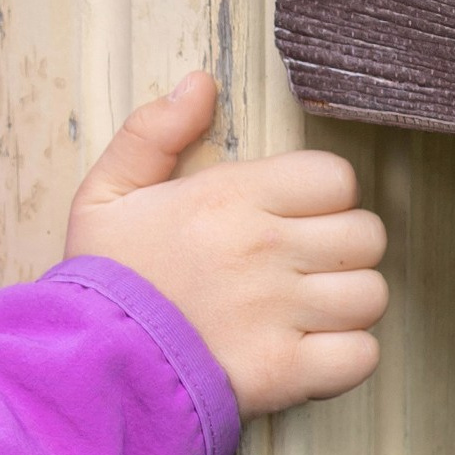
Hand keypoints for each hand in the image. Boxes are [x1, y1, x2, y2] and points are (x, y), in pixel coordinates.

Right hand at [63, 72, 386, 417]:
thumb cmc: (102, 282)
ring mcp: (281, 313)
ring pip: (370, 295)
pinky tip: (308, 353)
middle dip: (340, 250)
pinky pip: (362, 355)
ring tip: (304, 313)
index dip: (320, 198)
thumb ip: (152, 132)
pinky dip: (344, 358)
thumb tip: (201, 83)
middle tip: (300, 268)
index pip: (336, 178)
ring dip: (345, 305)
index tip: (289, 220)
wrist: (83, 367)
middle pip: (366, 235)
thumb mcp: (105, 193)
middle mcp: (266, 250)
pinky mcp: (287, 372)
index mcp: (231, 198)